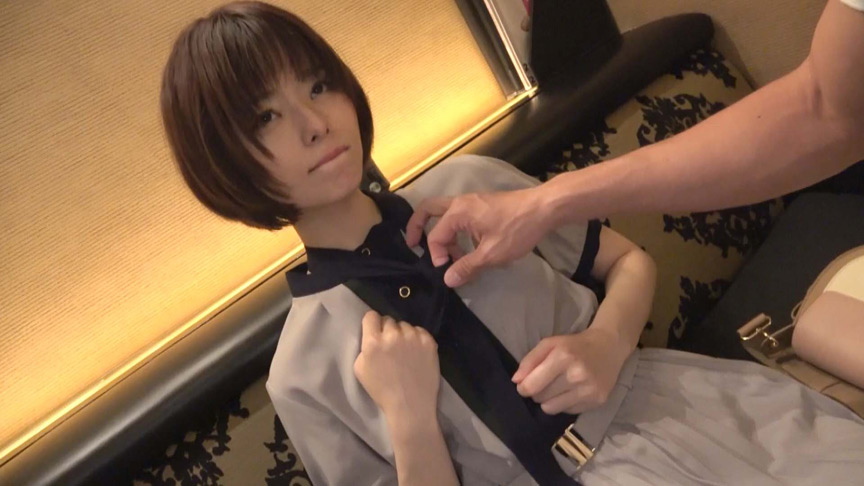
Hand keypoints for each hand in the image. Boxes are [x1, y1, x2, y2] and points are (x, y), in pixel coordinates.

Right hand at [353, 311, 440, 420]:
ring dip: (403, 335)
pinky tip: (416, 354)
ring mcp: (413, 337)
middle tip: (391, 346)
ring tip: (405, 352)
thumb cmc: (382, 390)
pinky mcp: (429, 341)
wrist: (410, 405)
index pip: (371, 316)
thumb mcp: (360, 369)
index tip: (375, 332)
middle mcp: (393, 335)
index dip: (372, 324)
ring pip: (405, 326)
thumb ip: (364, 347)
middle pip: (389, 320)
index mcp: (373, 342)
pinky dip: (417, 339)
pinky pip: (419, 331)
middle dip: (388, 330)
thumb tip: (371, 335)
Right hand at [405, 187, 549, 287]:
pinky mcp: (483, 205)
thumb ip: (467, 267)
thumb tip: (447, 280)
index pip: (435, 236)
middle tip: (411, 244)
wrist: (544, 208)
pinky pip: (461, 217)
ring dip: (444, 234)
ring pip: (446, 215)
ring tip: (453, 257)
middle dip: (417, 227)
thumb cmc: (517, 229)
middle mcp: (460, 202)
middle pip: (428, 210)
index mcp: (458, 212)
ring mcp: (472, 202)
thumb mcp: (491, 254)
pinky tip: (472, 248)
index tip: (447, 270)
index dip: (436, 256)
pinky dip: (458, 231)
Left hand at [512, 327, 630, 414]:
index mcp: (563, 357)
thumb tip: (516, 381)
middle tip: (544, 383)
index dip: (523, 388)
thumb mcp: (550, 344)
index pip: (532, 386)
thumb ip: (530, 360)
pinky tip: (572, 391)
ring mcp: (589, 390)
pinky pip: (568, 412)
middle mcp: (577, 375)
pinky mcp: (597, 401)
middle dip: (537, 392)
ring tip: (557, 389)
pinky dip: (565, 404)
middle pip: (540, 398)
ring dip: (549, 401)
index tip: (524, 386)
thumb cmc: (575, 345)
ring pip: (552, 409)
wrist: (609, 347)